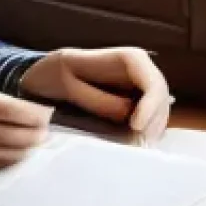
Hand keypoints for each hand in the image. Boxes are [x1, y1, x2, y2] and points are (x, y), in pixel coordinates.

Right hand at [0, 87, 53, 176]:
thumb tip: (25, 112)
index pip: (19, 111)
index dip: (38, 115)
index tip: (47, 114)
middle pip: (21, 134)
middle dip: (38, 134)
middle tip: (46, 132)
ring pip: (13, 153)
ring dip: (28, 148)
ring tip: (35, 143)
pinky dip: (11, 159)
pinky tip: (16, 154)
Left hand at [18, 46, 172, 142]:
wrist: (44, 76)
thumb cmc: (53, 74)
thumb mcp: (69, 84)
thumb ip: (99, 100)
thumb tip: (129, 115)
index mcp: (126, 58)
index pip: (152, 82)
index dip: (151, 105)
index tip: (135, 127)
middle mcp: (140, 69)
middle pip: (162, 98)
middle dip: (152, 122)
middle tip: (136, 145)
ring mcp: (141, 85)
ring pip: (159, 109)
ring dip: (151, 130)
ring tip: (134, 147)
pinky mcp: (137, 101)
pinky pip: (150, 117)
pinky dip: (145, 131)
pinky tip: (132, 143)